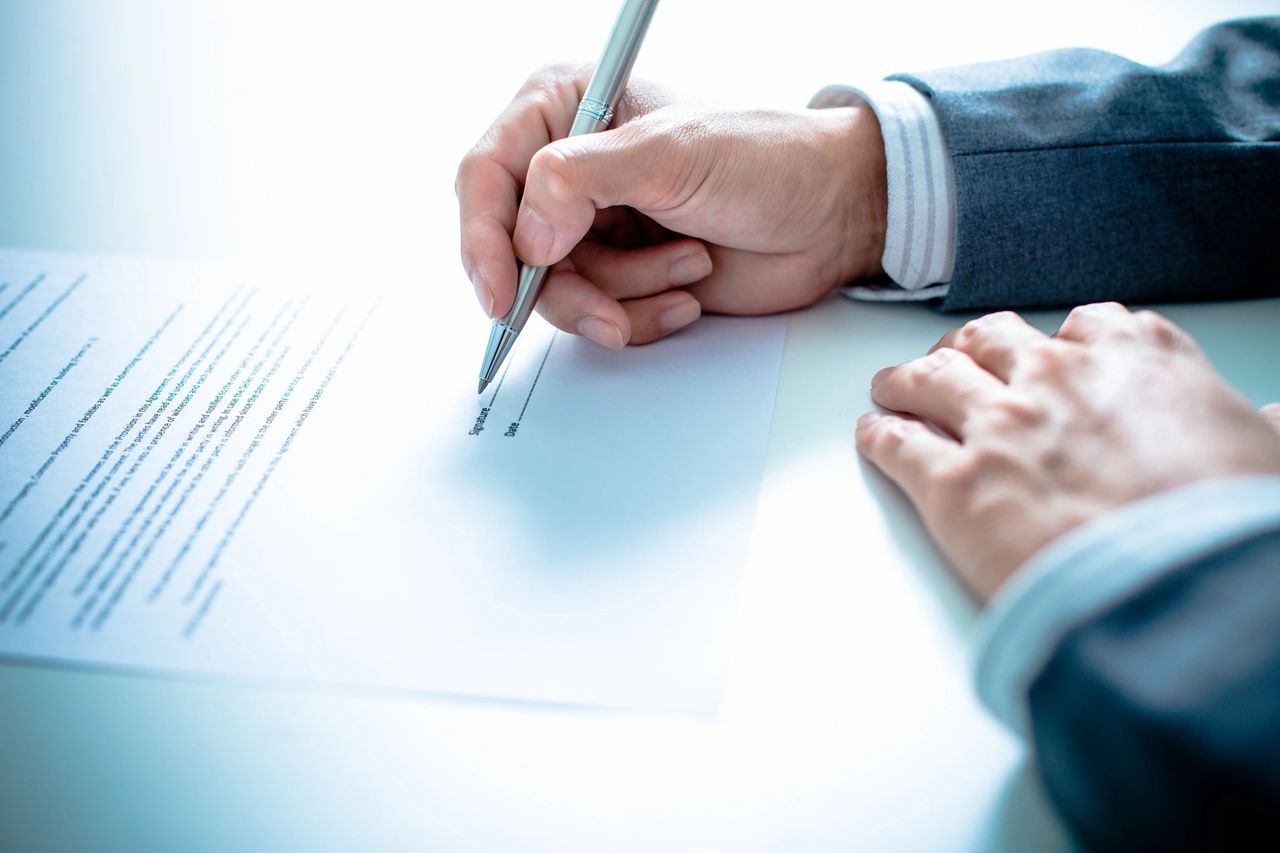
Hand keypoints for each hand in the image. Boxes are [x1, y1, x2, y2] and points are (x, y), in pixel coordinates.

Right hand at [456, 64, 886, 347]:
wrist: (833, 214)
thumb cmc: (767, 158)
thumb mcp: (670, 155)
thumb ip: (581, 181)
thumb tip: (526, 233)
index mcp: (567, 108)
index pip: (489, 174)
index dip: (485, 238)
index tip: (502, 293)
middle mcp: (573, 168)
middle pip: (516, 247)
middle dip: (569, 285)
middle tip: (608, 309)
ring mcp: (597, 224)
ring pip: (559, 290)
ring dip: (626, 294)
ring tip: (687, 265)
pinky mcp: (625, 272)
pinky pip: (600, 314)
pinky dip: (643, 315)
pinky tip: (689, 291)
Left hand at [855, 302, 1279, 601]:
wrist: (1183, 593)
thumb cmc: (1228, 527)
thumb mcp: (1271, 459)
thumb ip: (1261, 430)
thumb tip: (1274, 422)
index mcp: (1138, 356)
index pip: (1087, 325)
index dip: (1061, 343)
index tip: (1049, 354)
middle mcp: (1057, 376)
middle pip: (990, 339)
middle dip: (969, 349)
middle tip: (954, 362)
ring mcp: (998, 425)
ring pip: (931, 378)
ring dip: (907, 379)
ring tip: (892, 386)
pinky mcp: (952, 485)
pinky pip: (898, 444)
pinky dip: (879, 435)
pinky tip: (872, 434)